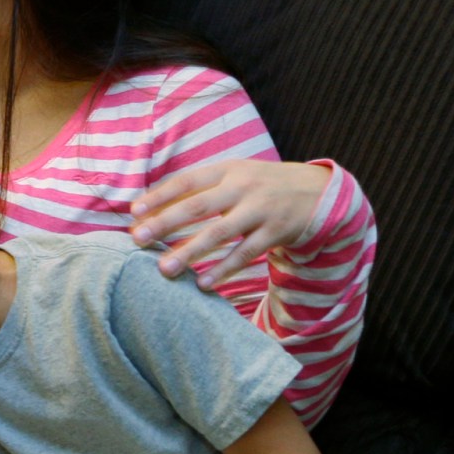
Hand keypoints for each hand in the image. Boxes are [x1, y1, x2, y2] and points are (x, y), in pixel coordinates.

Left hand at [130, 160, 329, 288]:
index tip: (134, 212)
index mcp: (227, 169)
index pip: (186, 181)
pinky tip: (203, 283)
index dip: (159, 196)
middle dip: (165, 223)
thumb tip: (151, 208)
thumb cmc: (261, 186)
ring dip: (190, 252)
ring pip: (219, 233)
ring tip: (164, 269)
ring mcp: (261, 209)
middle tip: (138, 240)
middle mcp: (243, 186)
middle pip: (197, 206)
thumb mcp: (234, 176)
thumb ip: (199, 189)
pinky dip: (224, 269)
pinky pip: (246, 253)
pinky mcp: (277, 232)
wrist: (320, 191)